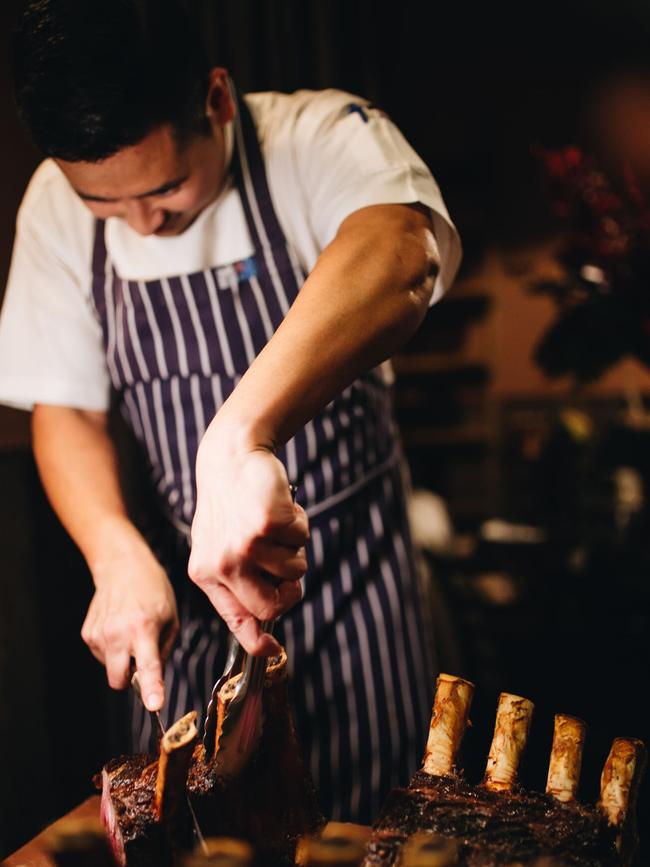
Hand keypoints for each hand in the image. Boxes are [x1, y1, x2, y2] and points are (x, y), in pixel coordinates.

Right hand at [81, 540, 178, 710]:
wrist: (122, 567)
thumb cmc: (152, 590)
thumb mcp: (171, 618)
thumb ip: (164, 650)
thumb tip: (154, 678)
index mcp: (144, 628)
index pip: (148, 666)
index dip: (151, 688)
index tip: (153, 705)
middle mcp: (118, 633)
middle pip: (118, 681)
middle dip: (129, 679)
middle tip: (141, 657)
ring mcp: (99, 634)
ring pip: (110, 668)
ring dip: (121, 658)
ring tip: (130, 630)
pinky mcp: (88, 634)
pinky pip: (102, 656)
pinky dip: (111, 648)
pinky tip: (118, 627)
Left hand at [189, 424, 308, 655]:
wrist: (230, 457)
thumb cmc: (230, 504)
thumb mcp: (219, 544)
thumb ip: (237, 579)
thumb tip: (267, 617)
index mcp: (207, 574)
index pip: (236, 619)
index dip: (257, 640)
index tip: (273, 651)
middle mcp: (223, 564)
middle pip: (272, 605)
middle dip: (290, 591)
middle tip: (289, 569)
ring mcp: (245, 546)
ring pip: (294, 569)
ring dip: (295, 547)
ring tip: (274, 523)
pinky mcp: (267, 525)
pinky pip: (301, 538)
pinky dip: (299, 522)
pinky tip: (279, 506)